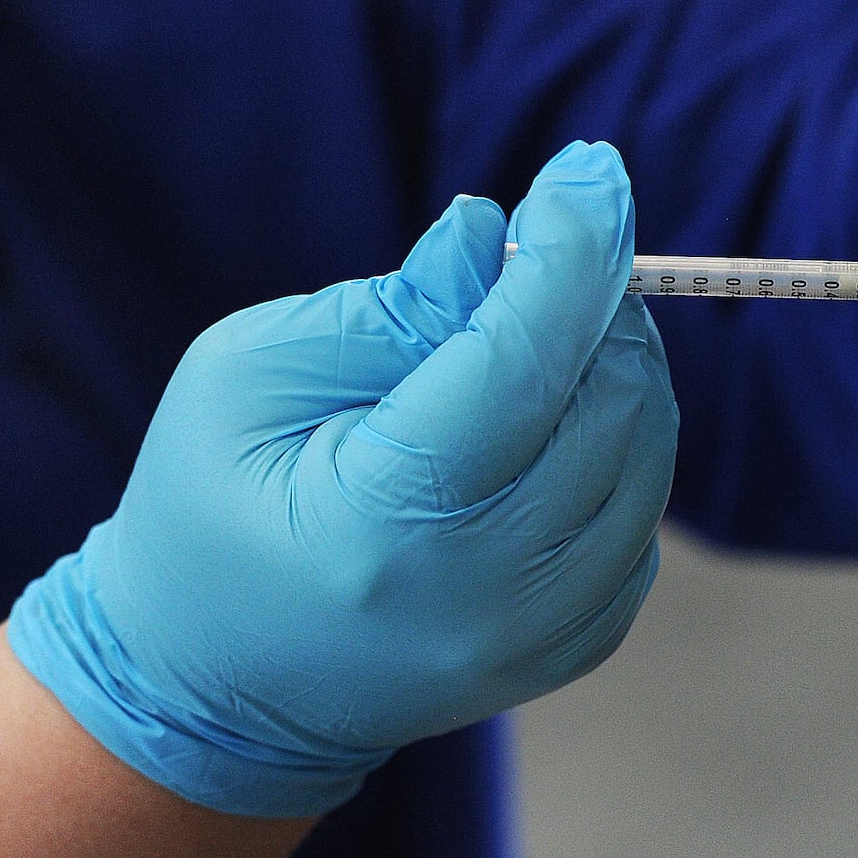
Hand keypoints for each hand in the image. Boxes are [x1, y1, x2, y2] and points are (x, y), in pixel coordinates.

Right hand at [7, 141, 677, 815]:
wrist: (216, 686)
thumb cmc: (211, 507)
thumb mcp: (248, 375)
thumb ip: (386, 305)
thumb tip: (496, 234)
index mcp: (382, 523)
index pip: (520, 363)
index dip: (570, 252)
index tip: (592, 171)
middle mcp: (483, 594)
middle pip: (607, 404)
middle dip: (595, 302)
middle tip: (546, 258)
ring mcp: (537, 636)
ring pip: (647, 455)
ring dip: (616, 366)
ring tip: (543, 333)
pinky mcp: (571, 647)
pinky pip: (643, 516)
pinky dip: (618, 444)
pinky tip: (549, 424)